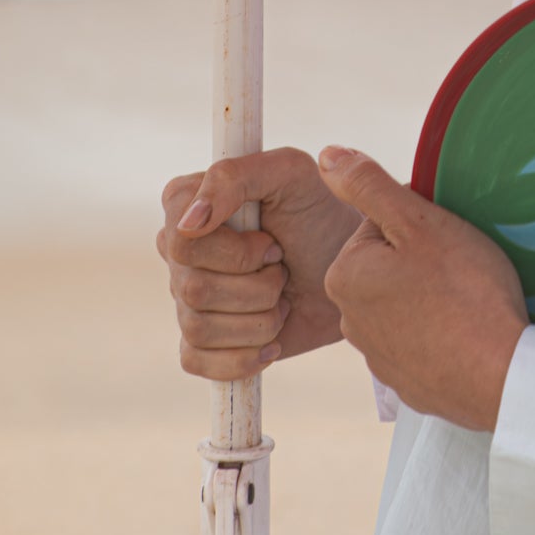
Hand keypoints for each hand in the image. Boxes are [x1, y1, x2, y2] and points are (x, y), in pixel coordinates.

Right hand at [156, 147, 362, 379]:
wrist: (354, 273)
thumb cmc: (323, 214)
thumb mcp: (292, 174)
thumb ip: (234, 176)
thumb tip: (188, 222)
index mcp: (188, 204)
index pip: (180, 241)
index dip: (232, 252)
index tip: (271, 241)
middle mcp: (181, 252)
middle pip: (192, 289)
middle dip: (257, 286)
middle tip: (283, 267)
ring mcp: (187, 297)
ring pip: (198, 328)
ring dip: (259, 318)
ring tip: (283, 297)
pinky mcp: (202, 340)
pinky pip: (195, 360)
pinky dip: (242, 355)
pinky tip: (271, 339)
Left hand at [317, 146, 529, 432]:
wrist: (501, 374)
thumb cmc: (465, 292)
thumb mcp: (419, 221)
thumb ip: (369, 185)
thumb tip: (327, 156)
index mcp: (344, 275)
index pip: (380, 225)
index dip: (419, 223)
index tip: (444, 241)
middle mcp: (349, 319)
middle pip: (389, 264)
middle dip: (421, 259)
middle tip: (458, 269)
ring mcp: (378, 356)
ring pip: (405, 302)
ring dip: (431, 296)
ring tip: (466, 300)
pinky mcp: (408, 381)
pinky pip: (422, 340)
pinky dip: (442, 333)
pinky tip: (466, 331)